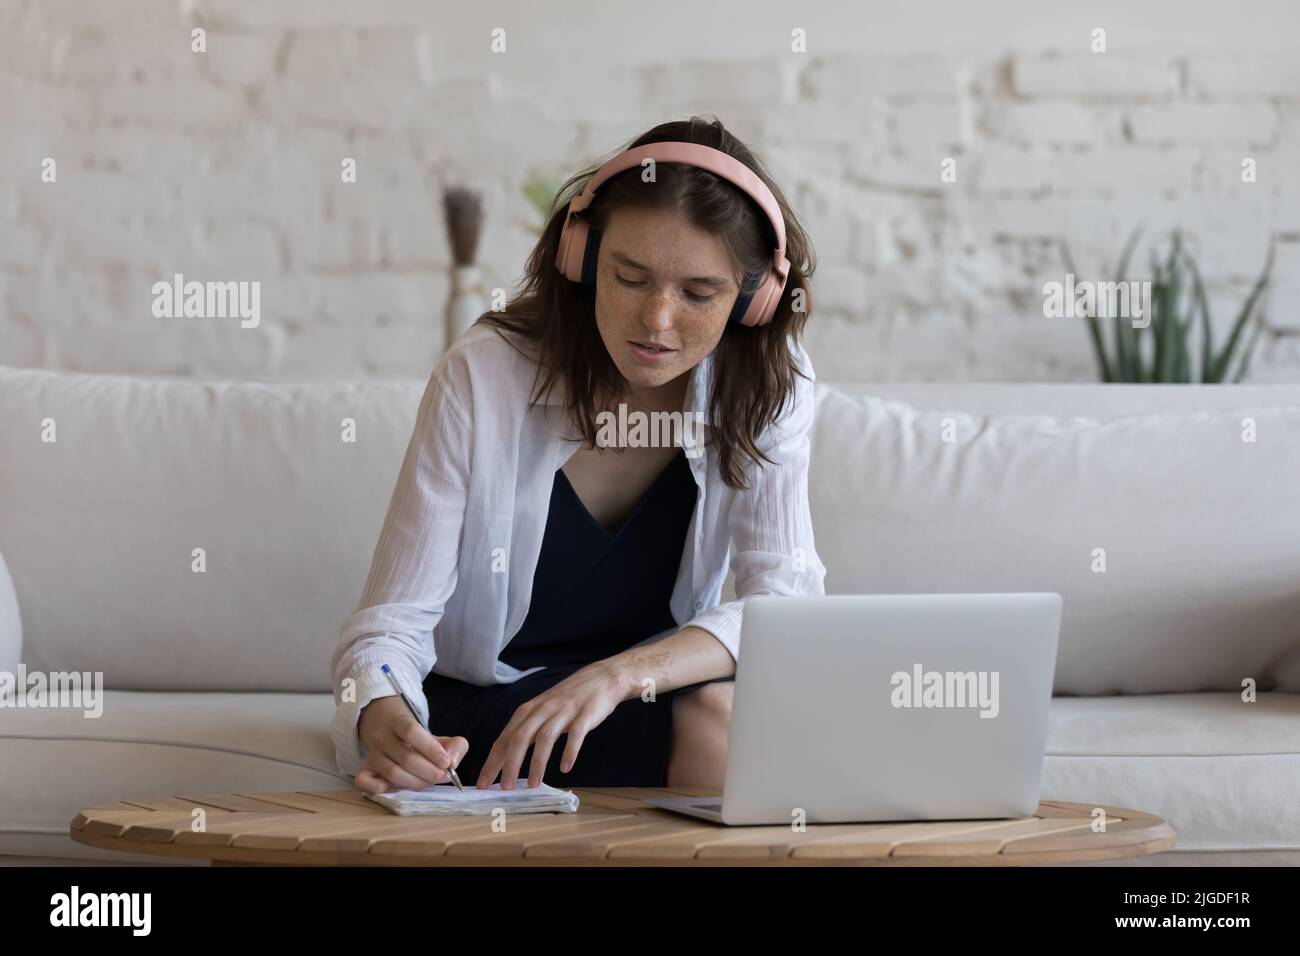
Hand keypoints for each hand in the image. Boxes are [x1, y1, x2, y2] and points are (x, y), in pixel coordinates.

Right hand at [354, 695, 468, 794]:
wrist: (386, 730)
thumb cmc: (416, 739)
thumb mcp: (436, 736)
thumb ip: (454, 745)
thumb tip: (454, 761)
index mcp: (399, 722)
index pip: (411, 732)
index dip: (430, 749)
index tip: (446, 763)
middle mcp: (382, 738)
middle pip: (405, 757)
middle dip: (429, 771)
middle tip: (443, 776)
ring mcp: (372, 756)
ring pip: (392, 772)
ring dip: (415, 782)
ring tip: (430, 782)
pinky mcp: (364, 771)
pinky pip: (365, 782)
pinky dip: (379, 789)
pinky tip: (399, 789)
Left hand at [476, 661, 626, 790]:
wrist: (601, 678)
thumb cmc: (568, 699)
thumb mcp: (541, 711)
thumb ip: (526, 731)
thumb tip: (506, 759)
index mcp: (528, 710)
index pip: (504, 738)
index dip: (492, 761)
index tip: (482, 783)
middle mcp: (543, 709)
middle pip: (520, 737)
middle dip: (510, 764)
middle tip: (505, 787)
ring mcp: (564, 711)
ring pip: (545, 737)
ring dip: (537, 762)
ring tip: (533, 784)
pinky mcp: (585, 713)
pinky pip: (576, 734)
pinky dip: (569, 751)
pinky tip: (566, 767)